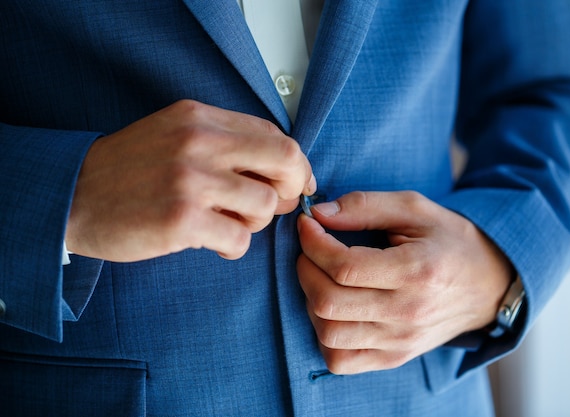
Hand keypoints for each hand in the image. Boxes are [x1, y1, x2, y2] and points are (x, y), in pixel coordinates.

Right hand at [66, 100, 315, 261]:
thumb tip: (279, 168)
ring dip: (256, 223)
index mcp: (199, 118)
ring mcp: (190, 181)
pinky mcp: (181, 220)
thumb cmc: (126, 170)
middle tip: (276, 205)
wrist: (70, 197)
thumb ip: (222, 141)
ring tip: (231, 225)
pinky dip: (235, 247)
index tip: (294, 183)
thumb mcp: (172, 135)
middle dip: (292, 187)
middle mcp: (198, 142)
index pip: (273, 134)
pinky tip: (216, 244)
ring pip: (265, 205)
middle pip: (285, 160)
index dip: (293, 163)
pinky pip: (240, 238)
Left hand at [297, 191, 512, 374]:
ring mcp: (401, 341)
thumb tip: (318, 214)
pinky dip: (324, 336)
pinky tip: (335, 309)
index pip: (344, 267)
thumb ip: (365, 206)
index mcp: (417, 271)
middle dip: (306, 268)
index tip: (308, 224)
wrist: (488, 285)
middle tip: (311, 249)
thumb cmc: (450, 241)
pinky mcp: (395, 357)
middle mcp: (408, 313)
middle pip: (329, 302)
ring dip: (311, 301)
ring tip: (321, 277)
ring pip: (329, 334)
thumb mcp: (415, 208)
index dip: (313, 243)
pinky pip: (341, 360)